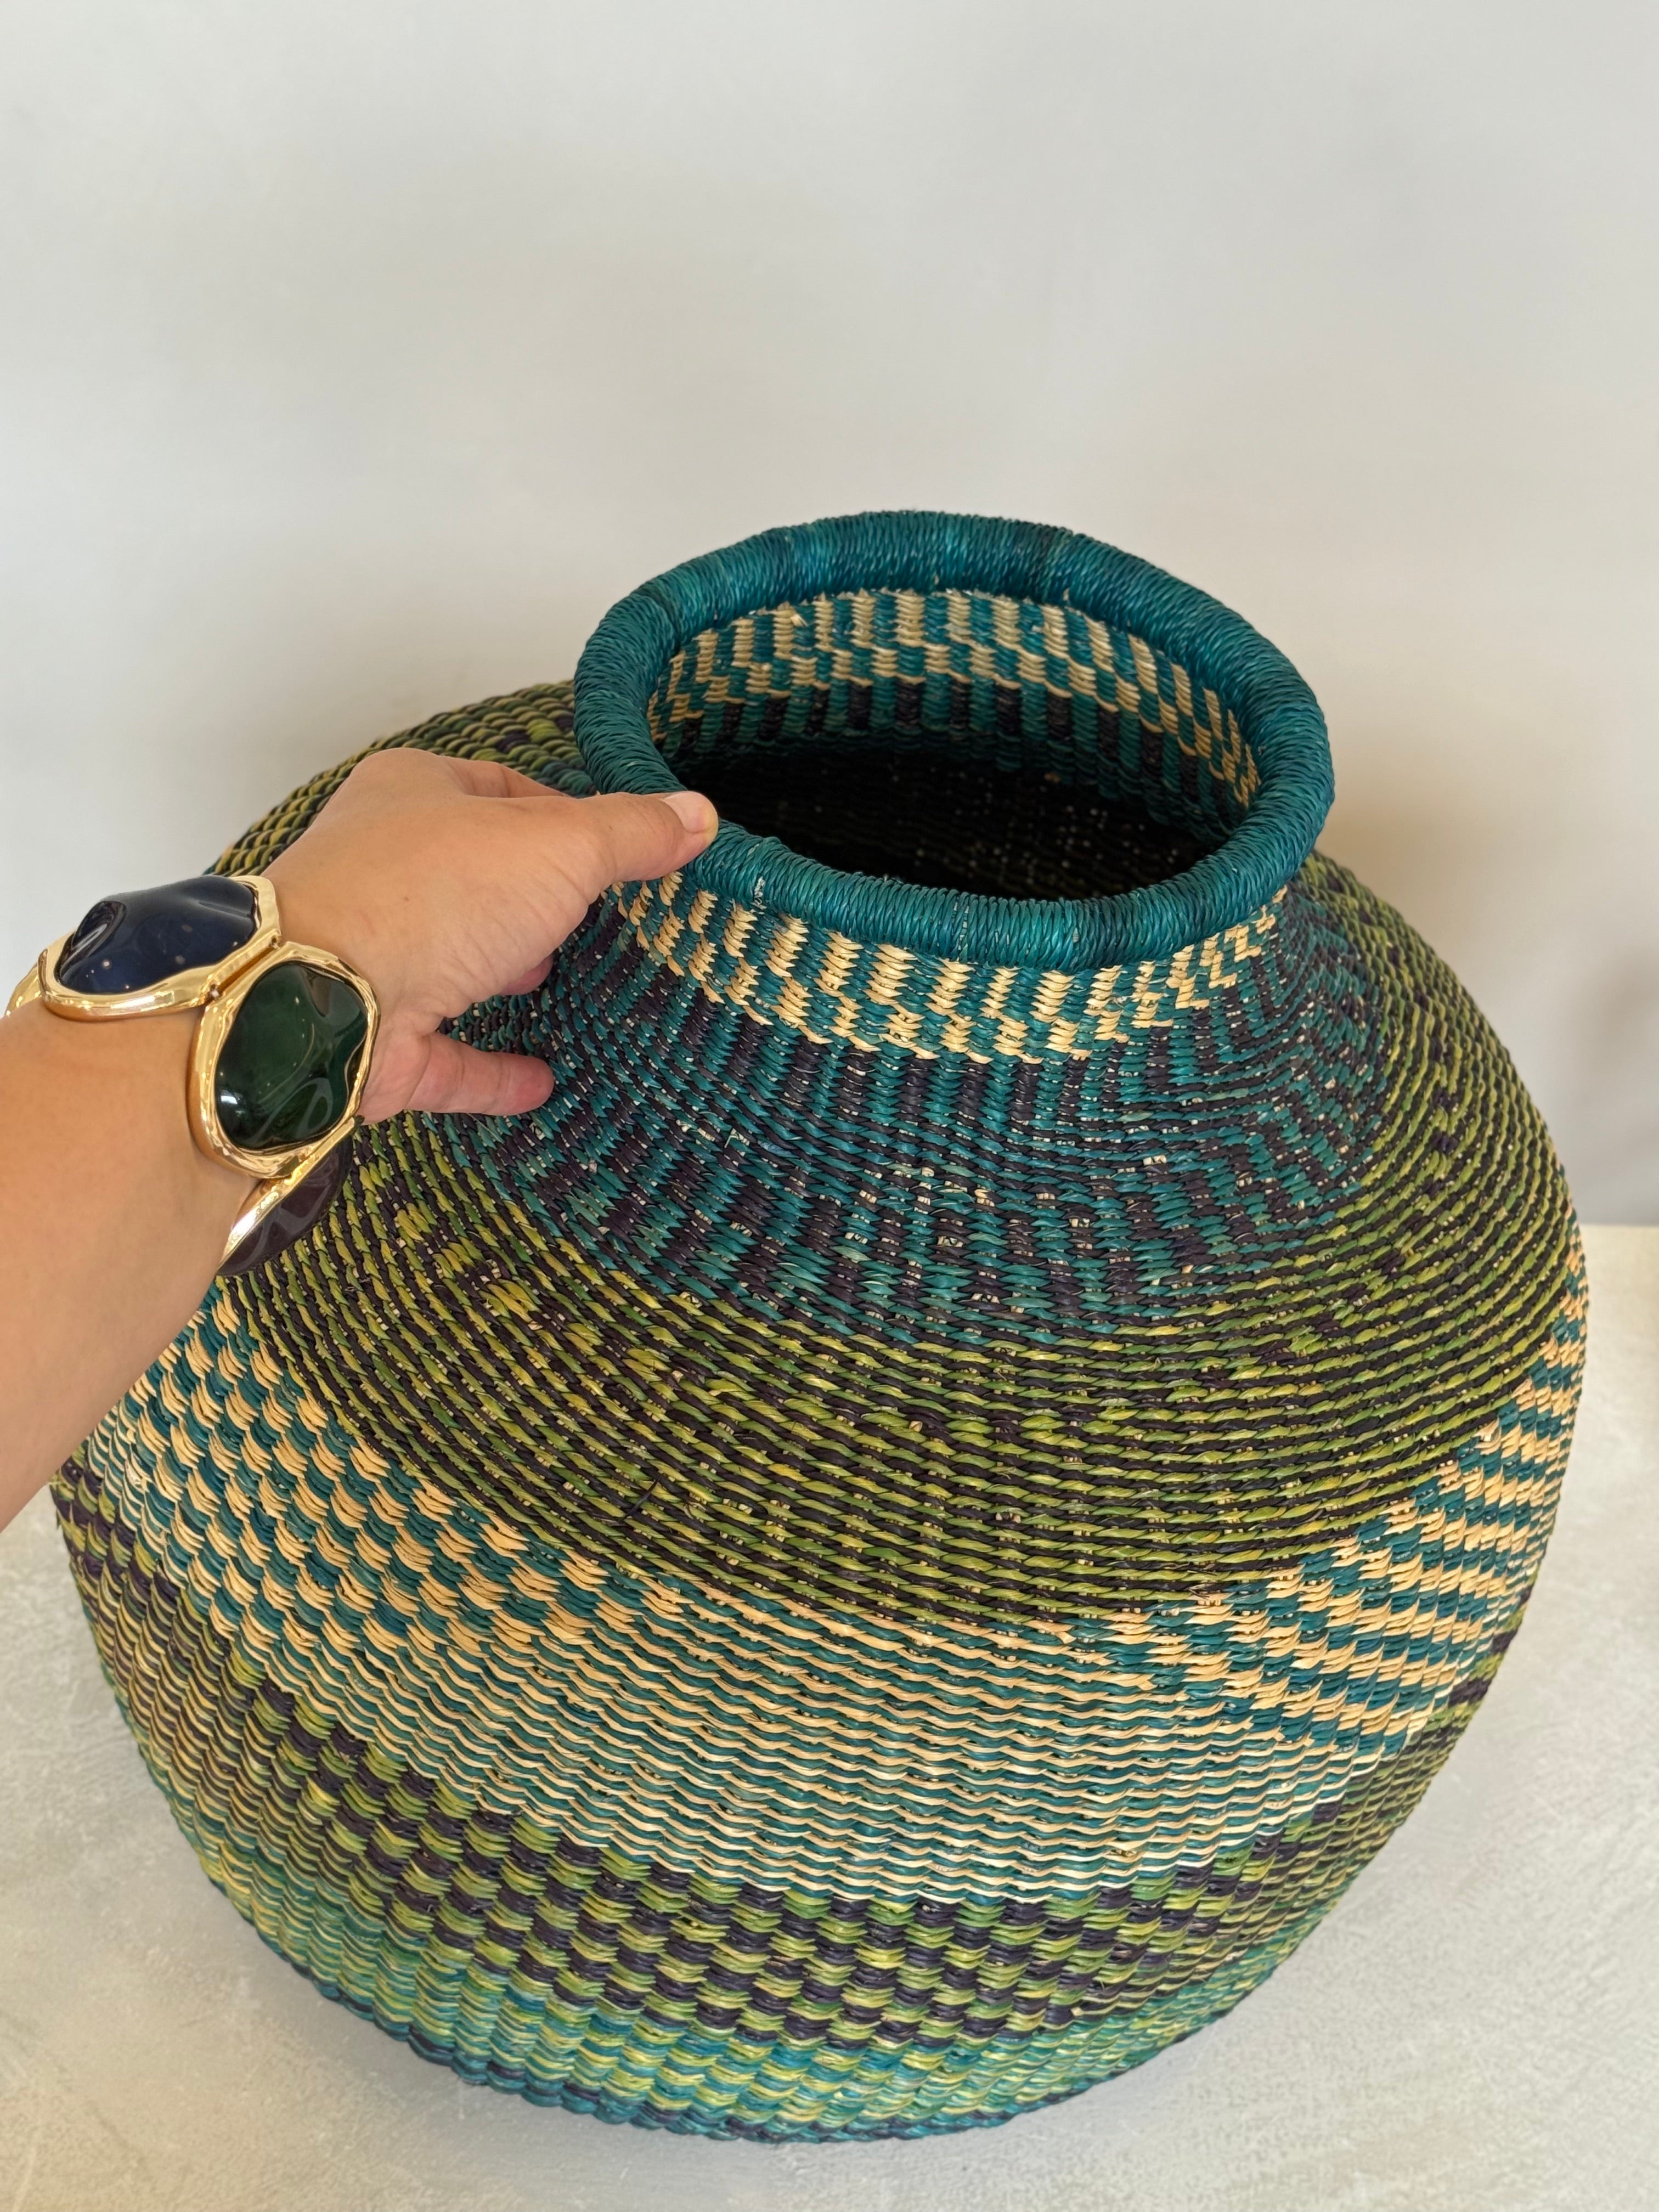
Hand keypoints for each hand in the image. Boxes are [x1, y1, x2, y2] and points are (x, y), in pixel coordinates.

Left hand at [264, 749, 714, 1120]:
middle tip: (595, 915)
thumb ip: (629, 834)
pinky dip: (493, 1071)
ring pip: (450, 961)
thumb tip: (699, 814)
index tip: (617, 847)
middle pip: (473, 874)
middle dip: (529, 894)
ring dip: (502, 971)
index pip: (500, 787)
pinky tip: (543, 1081)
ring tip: (563, 982)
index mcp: (414, 795)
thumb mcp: (557, 844)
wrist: (321, 999)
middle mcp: (383, 869)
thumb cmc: (434, 892)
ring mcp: (373, 958)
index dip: (562, 811)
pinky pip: (448, 1057)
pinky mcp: (376, 1043)